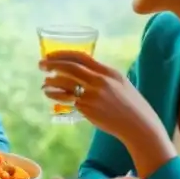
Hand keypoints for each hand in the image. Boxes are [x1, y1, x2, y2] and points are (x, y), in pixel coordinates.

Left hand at [39, 51, 162, 143]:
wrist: (138, 124)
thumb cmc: (130, 104)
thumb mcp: (121, 83)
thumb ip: (104, 75)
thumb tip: (84, 70)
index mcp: (109, 72)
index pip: (82, 57)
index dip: (64, 54)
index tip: (52, 54)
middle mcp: (100, 81)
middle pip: (71, 68)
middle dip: (52, 64)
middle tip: (41, 64)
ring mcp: (93, 95)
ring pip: (65, 83)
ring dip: (51, 81)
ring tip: (44, 82)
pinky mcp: (88, 108)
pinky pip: (67, 99)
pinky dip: (55, 95)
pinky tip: (49, 94)